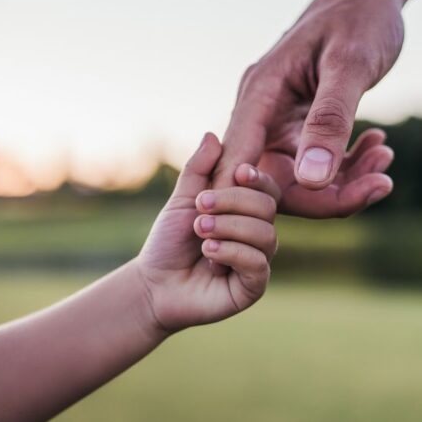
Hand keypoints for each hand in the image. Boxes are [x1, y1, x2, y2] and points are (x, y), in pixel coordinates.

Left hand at [136, 132, 280, 332]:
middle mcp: (258, 234)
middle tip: (200, 208)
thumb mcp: (182, 200)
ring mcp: (258, 260)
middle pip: (267, 207)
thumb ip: (198, 170)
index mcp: (246, 212)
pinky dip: (231, 252)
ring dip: (228, 228)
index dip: (258, 178)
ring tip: (200, 232)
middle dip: (232, 202)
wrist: (154, 284)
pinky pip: (257, 263)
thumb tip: (212, 135)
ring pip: (265, 234)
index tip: (237, 172)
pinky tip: (208, 255)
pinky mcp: (253, 286)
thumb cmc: (169, 242)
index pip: (267, 188)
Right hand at [214, 0, 401, 217]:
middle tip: (381, 184)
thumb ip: (330, 121)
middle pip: (273, 182)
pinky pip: (317, 165)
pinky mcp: (301, 128)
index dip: (258, 201)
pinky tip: (379, 147)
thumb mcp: (350, 65)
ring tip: (385, 159)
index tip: (314, 212)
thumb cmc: (358, 18)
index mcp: (259, 96)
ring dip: (345, 182)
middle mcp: (262, 114)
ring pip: (300, 179)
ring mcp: (280, 123)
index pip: (240, 164)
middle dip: (326, 195)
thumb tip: (313, 181)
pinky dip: (349, 166)